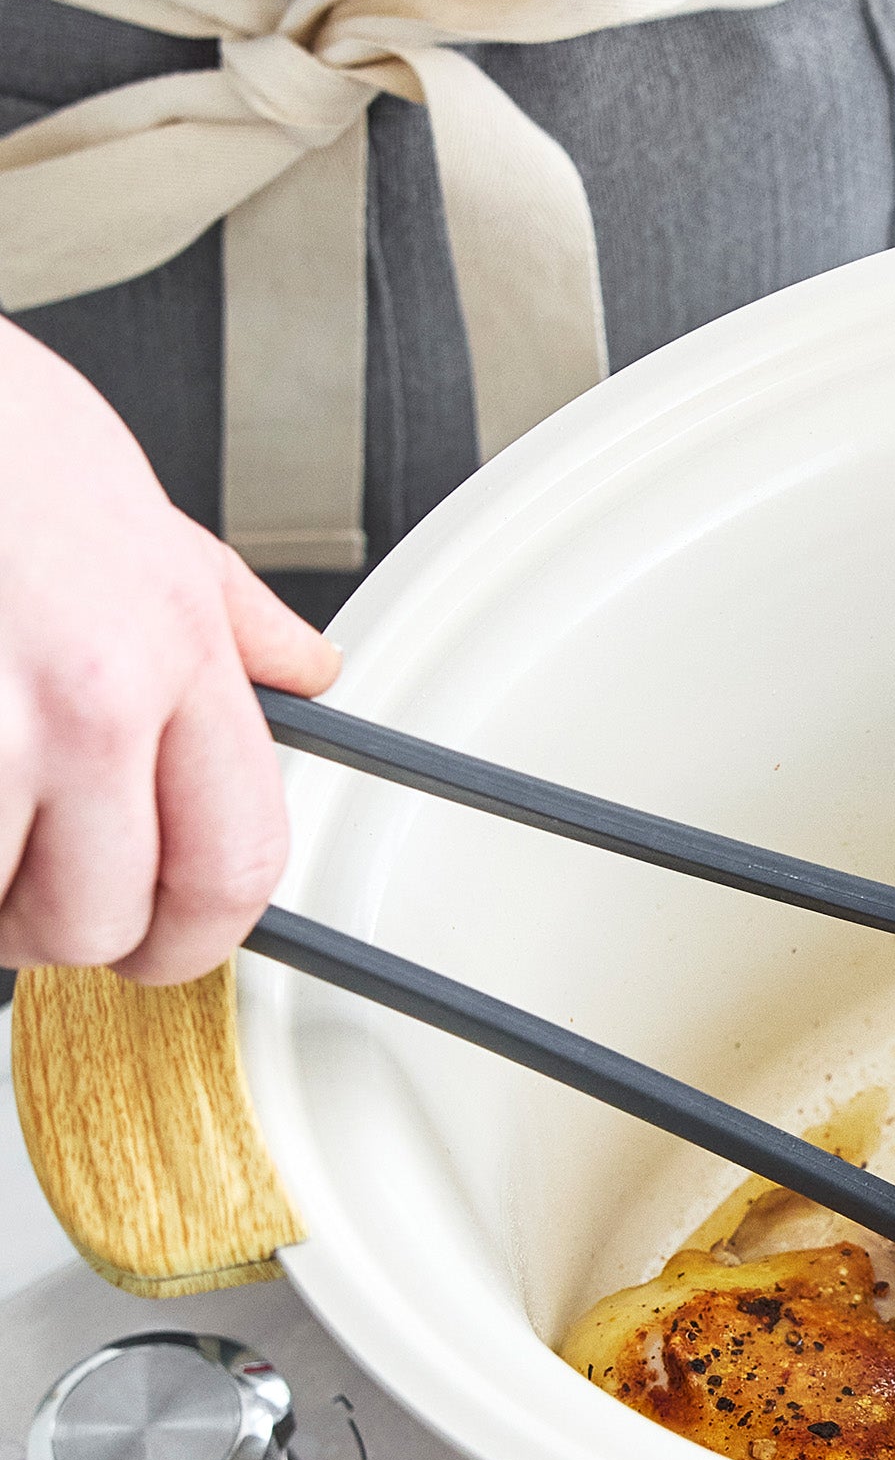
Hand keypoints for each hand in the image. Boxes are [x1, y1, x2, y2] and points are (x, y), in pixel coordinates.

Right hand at [0, 319, 339, 984]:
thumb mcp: (140, 513)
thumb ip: (227, 613)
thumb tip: (302, 669)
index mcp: (176, 647)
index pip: (238, 859)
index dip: (199, 936)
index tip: (164, 946)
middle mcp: (94, 695)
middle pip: (103, 917)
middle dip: (58, 933)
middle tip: (25, 895)